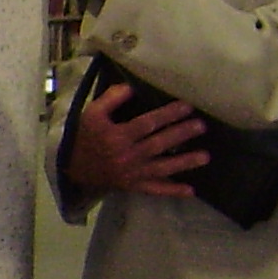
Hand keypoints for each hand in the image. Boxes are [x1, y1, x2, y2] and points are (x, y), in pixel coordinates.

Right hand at [66, 82, 208, 198]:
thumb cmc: (84, 137)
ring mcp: (131, 173)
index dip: (167, 115)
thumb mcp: (91, 113)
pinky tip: (191, 190)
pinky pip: (154, 189)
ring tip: (205, 156)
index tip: (187, 106)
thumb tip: (132, 87)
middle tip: (201, 126)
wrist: (72, 168)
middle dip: (180, 135)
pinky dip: (172, 190)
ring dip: (184, 163)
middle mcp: (126, 156)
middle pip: (158, 144)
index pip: (147, 124)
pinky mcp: (133, 186)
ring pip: (161, 168)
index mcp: (116, 136)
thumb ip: (111, 99)